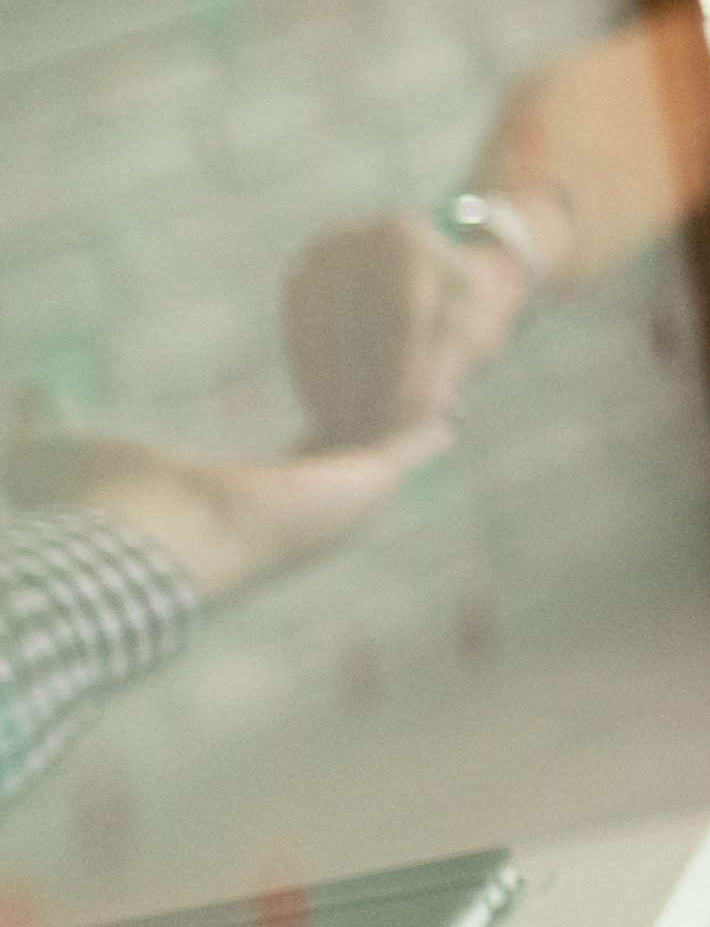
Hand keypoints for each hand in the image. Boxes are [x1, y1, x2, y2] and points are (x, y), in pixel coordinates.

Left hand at [7, 387, 444, 602]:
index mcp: (241, 513)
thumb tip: (26, 389)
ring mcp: (334, 508)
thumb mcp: (58, 448)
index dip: (319, 432)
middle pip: (354, 462)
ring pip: (385, 451)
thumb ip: (49, 421)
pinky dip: (423, 422)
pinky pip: (405, 444)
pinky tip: (449, 397)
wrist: (130, 550)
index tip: (337, 399)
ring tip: (441, 377)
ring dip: (409, 414)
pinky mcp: (363, 486)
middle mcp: (297, 520)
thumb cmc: (89, 515)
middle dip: (379, 421)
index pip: (295, 468)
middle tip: (410, 384)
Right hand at [278, 208, 532, 446]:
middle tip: (376, 440)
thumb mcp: (471, 326)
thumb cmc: (463, 303)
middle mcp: (352, 239)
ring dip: (335, 389)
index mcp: (404, 237)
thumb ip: (447, 363)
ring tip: (352, 436)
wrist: (431, 269)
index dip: (403, 367)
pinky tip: (325, 412)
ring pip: (323, 336)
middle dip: (366, 387)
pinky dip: (316, 377)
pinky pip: (302, 338)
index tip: (405, 416)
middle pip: (356, 326)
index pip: (402, 311)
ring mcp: (317, 259)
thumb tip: (419, 417)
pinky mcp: (296, 282)